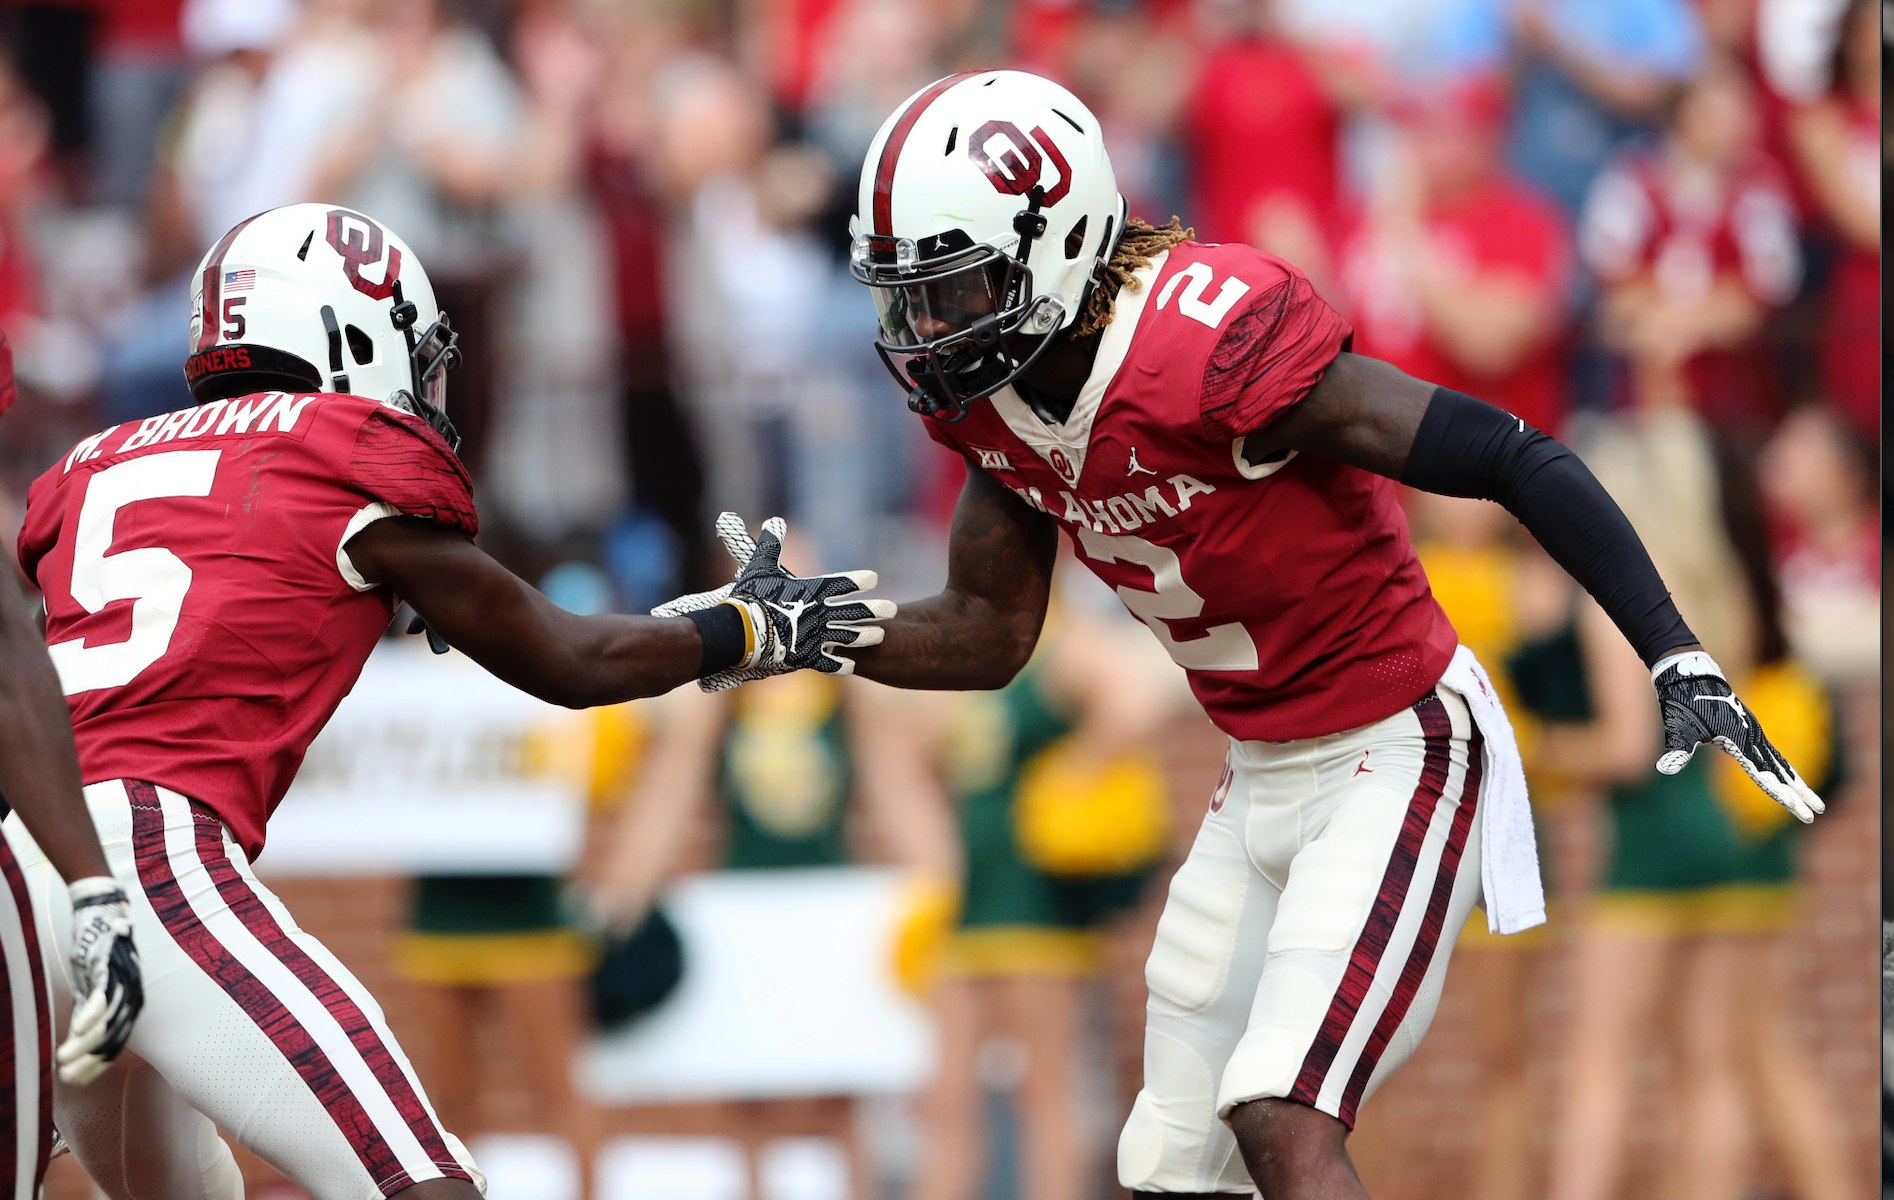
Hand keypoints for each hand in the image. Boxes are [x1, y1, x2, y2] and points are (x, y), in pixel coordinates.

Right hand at [60, 877, 140, 1084]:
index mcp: (130, 1006)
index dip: (97, 1066)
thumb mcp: (93, 990)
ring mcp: (124, 983)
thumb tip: (75, 1044)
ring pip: (107, 1021)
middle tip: (67, 1077)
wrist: (104, 917)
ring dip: (85, 1044)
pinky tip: (76, 1029)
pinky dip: (91, 1014)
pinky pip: (104, 996)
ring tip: (63, 1060)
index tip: (76, 1081)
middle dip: (90, 1062)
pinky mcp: (111, 969)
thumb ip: (87, 1015)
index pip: (117, 1044)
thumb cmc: (98, 957)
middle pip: (114, 1038)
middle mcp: (132, 997)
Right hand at [654, 514, 895, 690]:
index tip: (873, 579)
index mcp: (811, 590)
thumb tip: (774, 521)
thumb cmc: (749, 597)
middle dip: (875, 609)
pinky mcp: (806, 658)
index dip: (860, 580)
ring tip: (879, 635)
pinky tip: (852, 666)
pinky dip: (841, 665)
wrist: (738, 632)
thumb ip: (771, 545)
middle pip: (855, 611)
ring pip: (849, 637)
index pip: (842, 583)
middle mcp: (819, 613)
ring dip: (865, 636)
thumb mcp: (760, 567)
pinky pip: (829, 664)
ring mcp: (815, 637)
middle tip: (892, 609)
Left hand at [1652, 651, 1824, 823]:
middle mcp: (1752, 737)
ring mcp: (1753, 732)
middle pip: (1780, 772)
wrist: (1689, 674)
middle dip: (1799, 794)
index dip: (1782, 795)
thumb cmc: (1682, 702)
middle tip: (1816, 813)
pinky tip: (1788, 777)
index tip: (1799, 810)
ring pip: (1780, 763)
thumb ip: (1677, 750)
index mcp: (1739, 740)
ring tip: (1812, 800)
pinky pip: (1772, 754)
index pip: (1764, 776)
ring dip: (1796, 782)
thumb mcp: (1678, 727)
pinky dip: (1783, 768)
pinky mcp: (1749, 729)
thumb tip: (1665, 769)